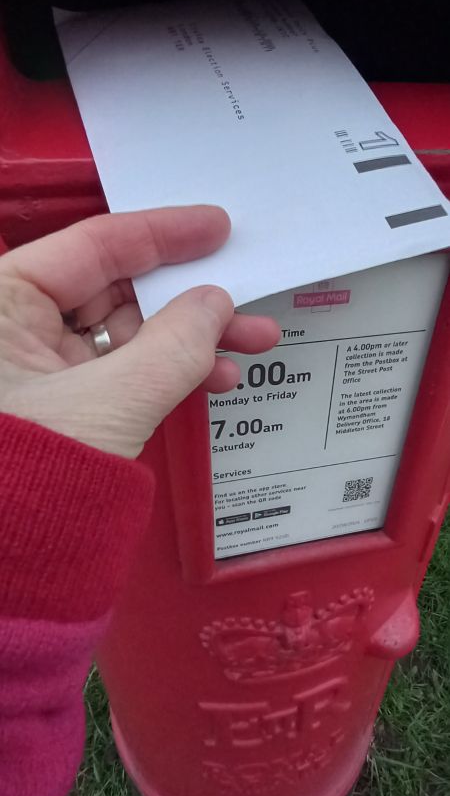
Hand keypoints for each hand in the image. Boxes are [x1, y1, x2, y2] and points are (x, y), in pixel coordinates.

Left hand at [0, 206, 279, 457]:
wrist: (2, 567)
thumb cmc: (30, 476)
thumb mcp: (111, 403)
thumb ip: (175, 346)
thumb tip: (217, 303)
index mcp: (2, 300)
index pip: (93, 246)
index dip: (163, 234)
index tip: (218, 228)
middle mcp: (12, 325)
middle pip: (114, 290)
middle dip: (188, 298)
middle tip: (249, 302)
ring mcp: (33, 367)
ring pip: (122, 334)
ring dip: (188, 339)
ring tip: (252, 345)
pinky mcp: (54, 403)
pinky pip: (116, 372)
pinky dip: (164, 373)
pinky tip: (213, 378)